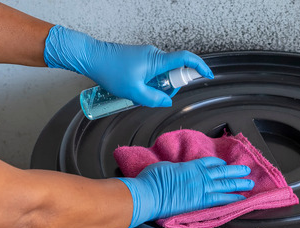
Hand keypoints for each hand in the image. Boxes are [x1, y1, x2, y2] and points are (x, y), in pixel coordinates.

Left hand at [43, 25, 213, 106]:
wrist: (91, 57)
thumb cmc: (110, 71)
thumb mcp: (134, 92)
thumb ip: (154, 99)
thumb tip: (166, 101)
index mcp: (157, 60)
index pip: (186, 59)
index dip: (200, 67)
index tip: (208, 75)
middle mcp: (155, 55)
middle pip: (174, 71)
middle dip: (169, 87)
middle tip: (154, 96)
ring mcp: (147, 56)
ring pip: (162, 74)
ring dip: (156, 86)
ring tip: (138, 92)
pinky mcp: (140, 58)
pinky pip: (153, 72)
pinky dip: (149, 82)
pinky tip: (134, 88)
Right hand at [118, 157, 253, 227]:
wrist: (149, 194)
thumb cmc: (151, 180)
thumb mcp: (165, 167)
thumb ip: (176, 169)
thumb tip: (178, 171)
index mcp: (190, 166)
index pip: (209, 162)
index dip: (218, 163)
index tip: (224, 163)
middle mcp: (199, 176)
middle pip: (222, 172)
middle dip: (236, 171)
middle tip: (246, 170)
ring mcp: (202, 189)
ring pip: (226, 184)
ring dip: (239, 183)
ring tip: (249, 183)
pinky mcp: (201, 202)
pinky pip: (222, 200)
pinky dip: (233, 198)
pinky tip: (241, 199)